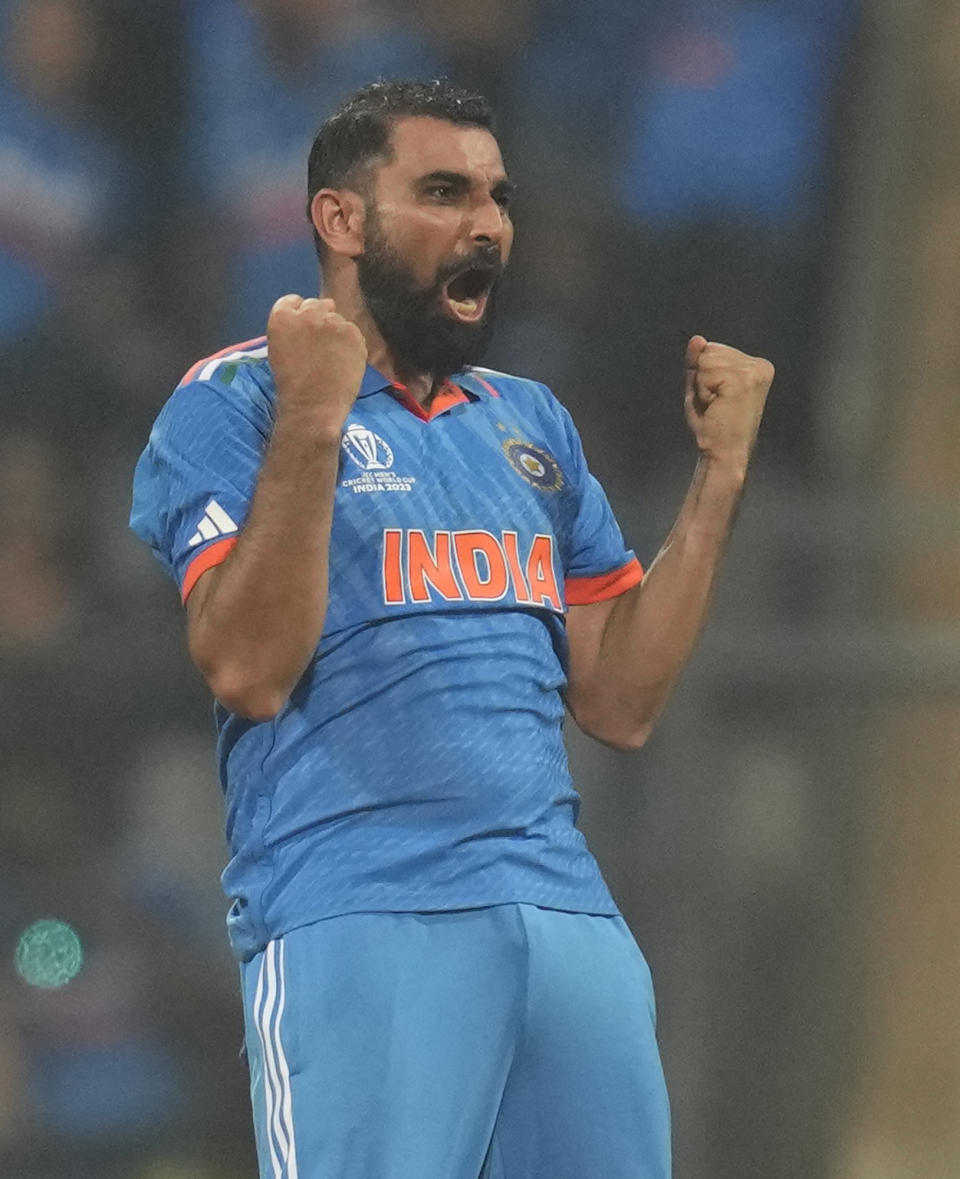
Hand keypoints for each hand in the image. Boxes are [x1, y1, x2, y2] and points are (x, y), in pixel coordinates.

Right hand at [267, 295, 367, 435]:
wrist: (313, 406)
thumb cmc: (292, 384)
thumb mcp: (279, 349)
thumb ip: (292, 328)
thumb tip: (317, 312)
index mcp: (282, 317)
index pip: (292, 301)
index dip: (299, 314)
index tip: (303, 330)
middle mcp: (307, 313)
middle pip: (315, 305)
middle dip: (318, 320)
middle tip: (319, 346)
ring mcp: (332, 321)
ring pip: (336, 318)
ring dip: (335, 332)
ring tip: (332, 358)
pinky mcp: (353, 333)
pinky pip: (352, 331)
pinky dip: (350, 343)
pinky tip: (344, 361)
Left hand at [683, 336, 773, 470]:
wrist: (724, 453)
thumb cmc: (714, 426)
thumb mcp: (701, 387)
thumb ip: (698, 361)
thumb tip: (697, 339)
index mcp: (756, 366)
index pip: (713, 348)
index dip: (704, 374)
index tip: (716, 397)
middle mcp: (760, 365)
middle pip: (710, 350)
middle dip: (702, 378)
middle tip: (715, 404)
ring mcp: (754, 371)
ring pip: (706, 360)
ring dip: (702, 386)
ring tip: (716, 406)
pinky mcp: (744, 380)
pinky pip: (705, 372)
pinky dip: (703, 391)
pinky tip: (716, 406)